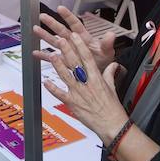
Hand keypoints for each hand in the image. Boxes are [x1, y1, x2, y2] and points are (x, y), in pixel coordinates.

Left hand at [33, 26, 127, 142]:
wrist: (111, 124)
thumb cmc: (112, 108)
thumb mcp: (112, 88)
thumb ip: (110, 74)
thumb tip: (114, 65)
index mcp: (97, 77)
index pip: (87, 57)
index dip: (80, 45)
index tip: (74, 36)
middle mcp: (87, 83)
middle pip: (75, 63)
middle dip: (67, 50)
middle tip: (60, 39)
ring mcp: (78, 93)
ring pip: (66, 76)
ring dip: (58, 65)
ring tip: (51, 55)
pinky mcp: (72, 103)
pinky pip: (60, 94)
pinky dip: (52, 88)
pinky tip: (45, 82)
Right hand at [37, 6, 113, 71]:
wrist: (98, 73)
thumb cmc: (102, 60)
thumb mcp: (107, 52)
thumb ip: (107, 43)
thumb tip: (111, 35)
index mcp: (83, 37)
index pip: (75, 24)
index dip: (68, 16)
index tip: (60, 8)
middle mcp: (73, 42)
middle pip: (61, 30)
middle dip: (52, 23)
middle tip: (42, 16)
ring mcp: (66, 50)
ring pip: (54, 41)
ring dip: (44, 35)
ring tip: (35, 29)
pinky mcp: (63, 61)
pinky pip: (51, 57)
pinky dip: (43, 55)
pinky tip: (35, 53)